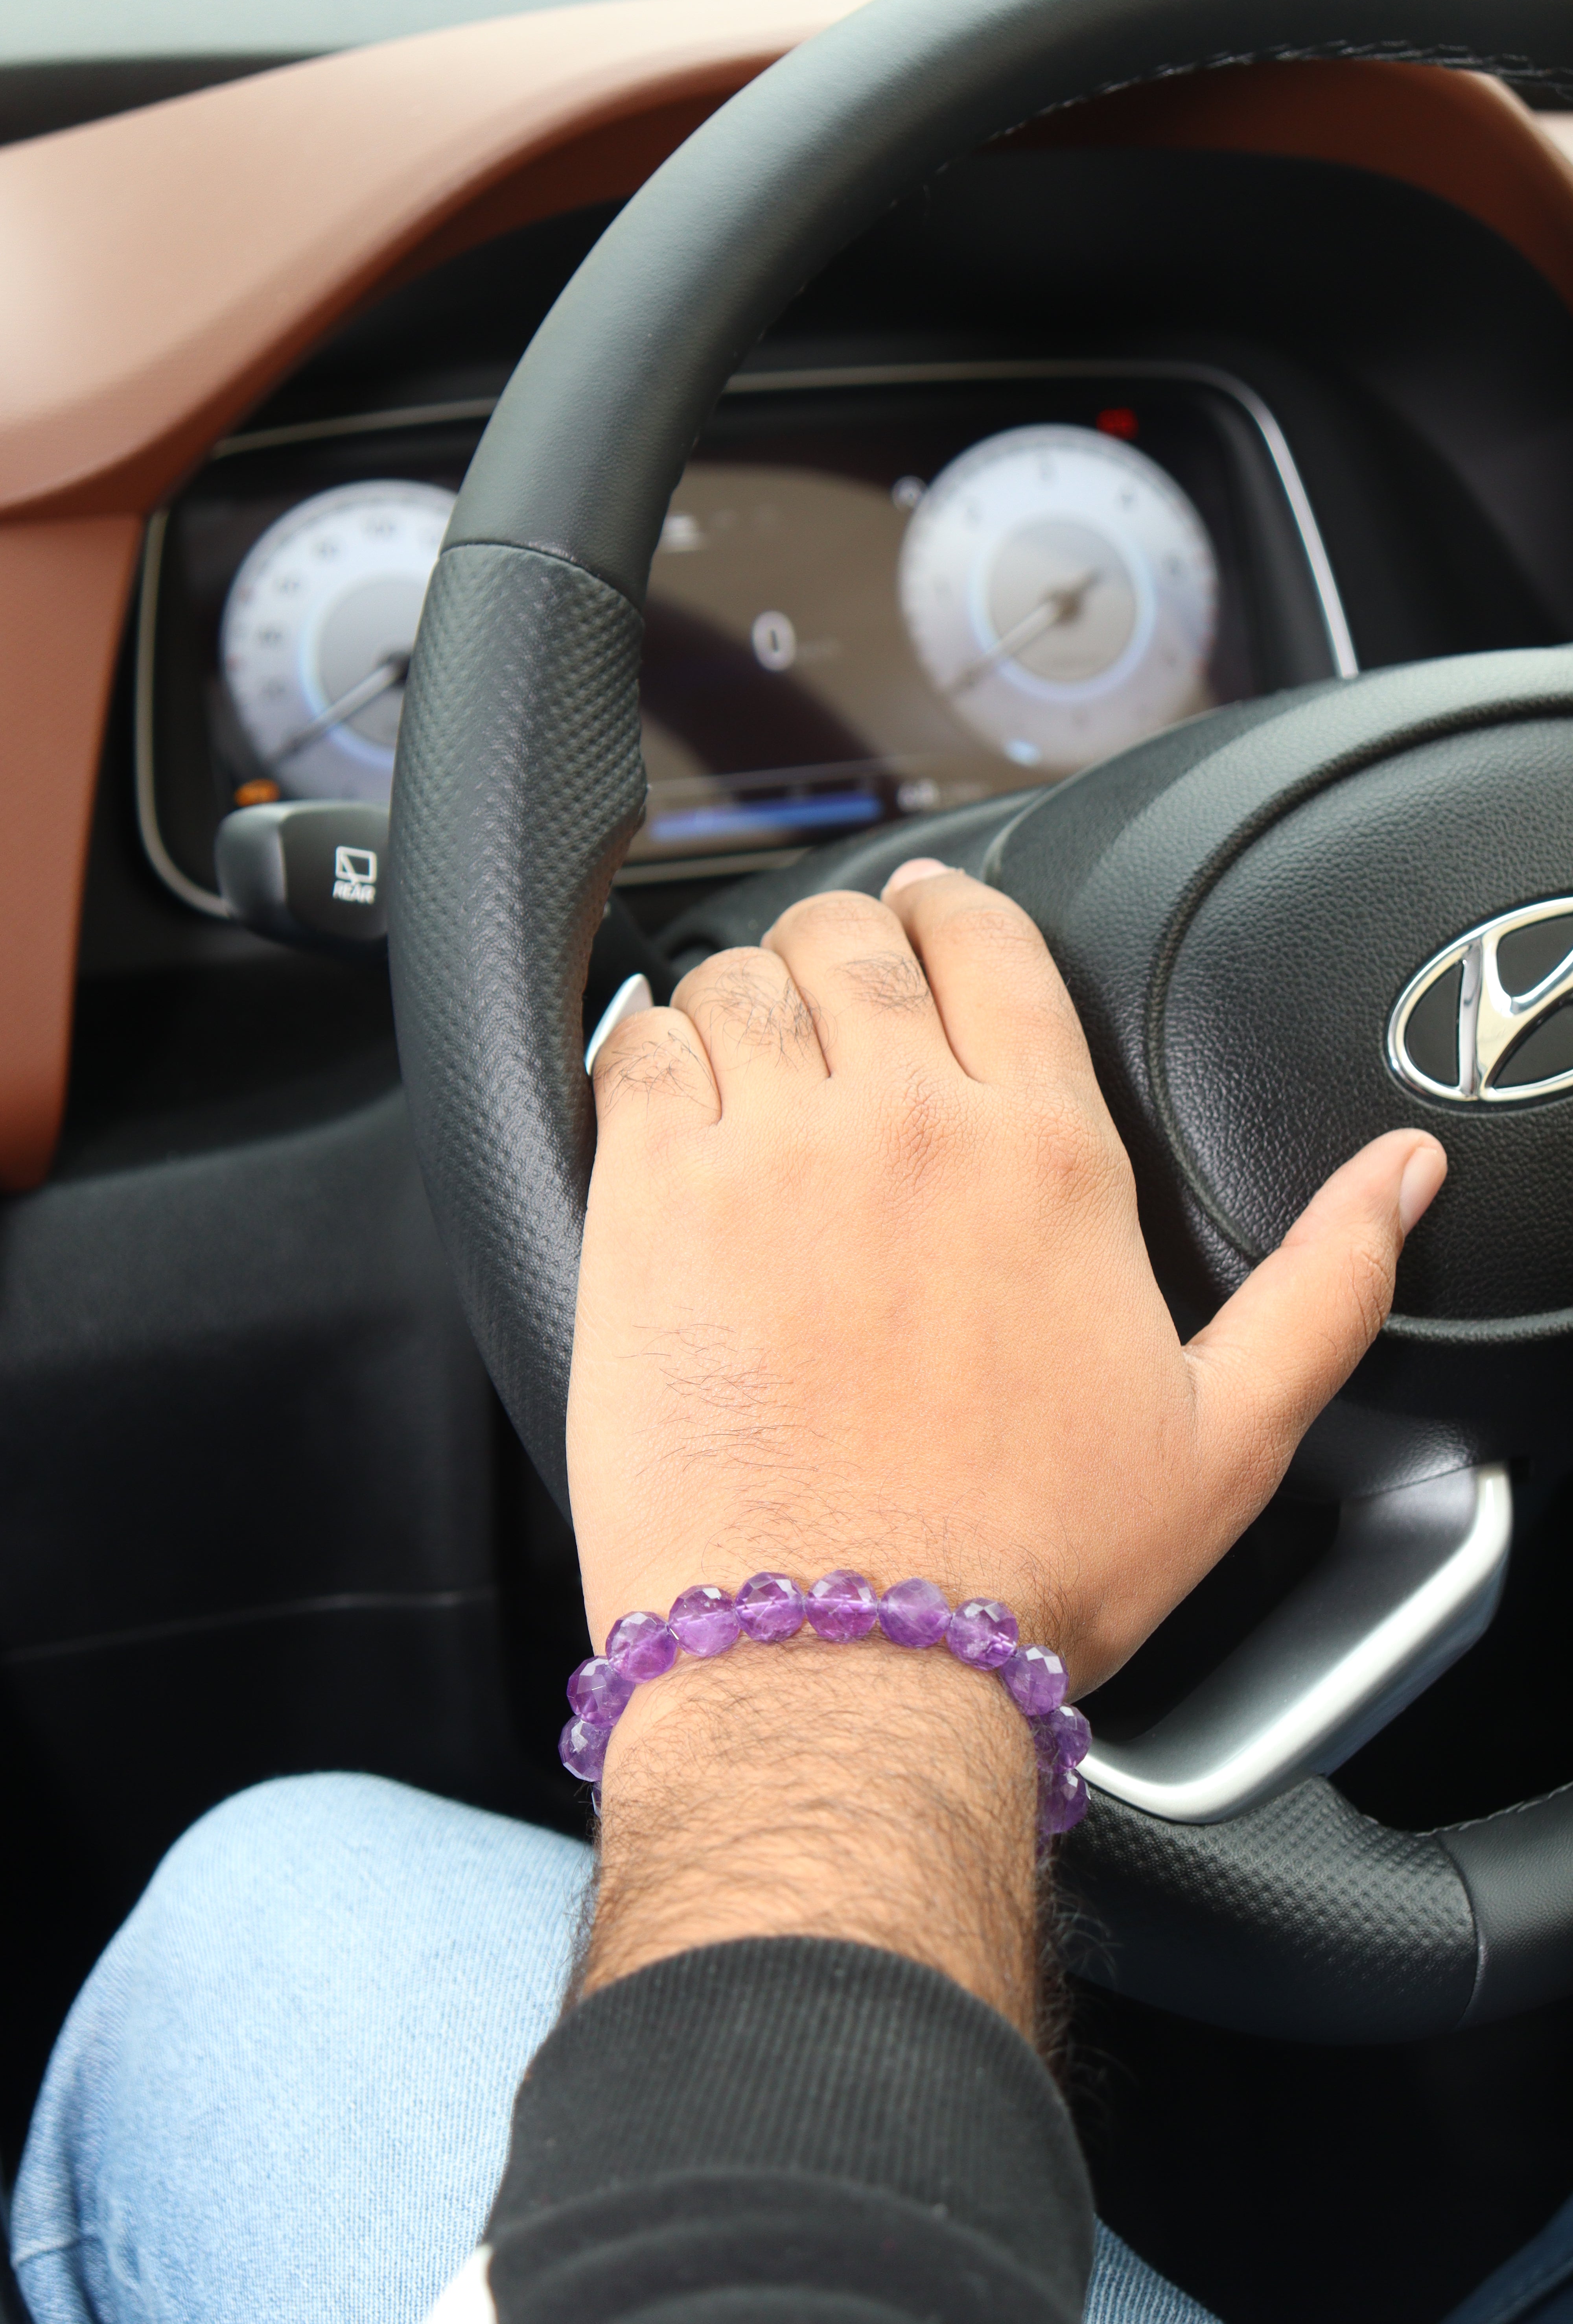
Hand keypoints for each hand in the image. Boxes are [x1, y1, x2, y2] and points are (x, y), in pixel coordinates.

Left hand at [568, 861, 1444, 1692]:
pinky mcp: (651, 1206)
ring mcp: (769, 1155)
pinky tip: (664, 1080)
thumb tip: (1398, 1180)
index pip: (993, 943)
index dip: (954, 906)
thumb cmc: (1023, 1564)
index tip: (931, 910)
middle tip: (835, 979)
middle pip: (856, 939)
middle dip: (847, 938)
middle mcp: (905, 1126)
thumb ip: (1322, 1284)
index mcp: (1042, 1157)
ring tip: (748, 1031)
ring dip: (748, 986)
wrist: (848, 1658)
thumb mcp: (1226, 1435)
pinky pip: (637, 1049)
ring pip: (744, 977)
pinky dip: (649, 1041)